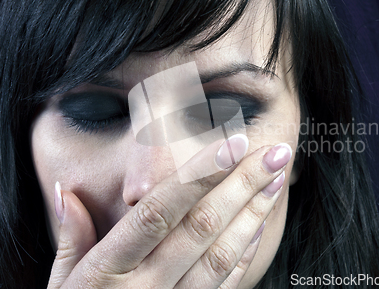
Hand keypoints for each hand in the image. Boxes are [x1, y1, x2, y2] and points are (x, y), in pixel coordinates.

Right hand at [47, 136, 290, 287]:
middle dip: (242, 184)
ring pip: (222, 253)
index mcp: (108, 271)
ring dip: (254, 211)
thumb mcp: (61, 287)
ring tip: (277, 177)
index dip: (198, 176)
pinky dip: (248, 250)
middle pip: (202, 226)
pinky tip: (262, 219)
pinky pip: (228, 283)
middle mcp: (147, 287)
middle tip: (273, 153)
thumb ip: (69, 238)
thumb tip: (66, 192)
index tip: (231, 144)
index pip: (159, 212)